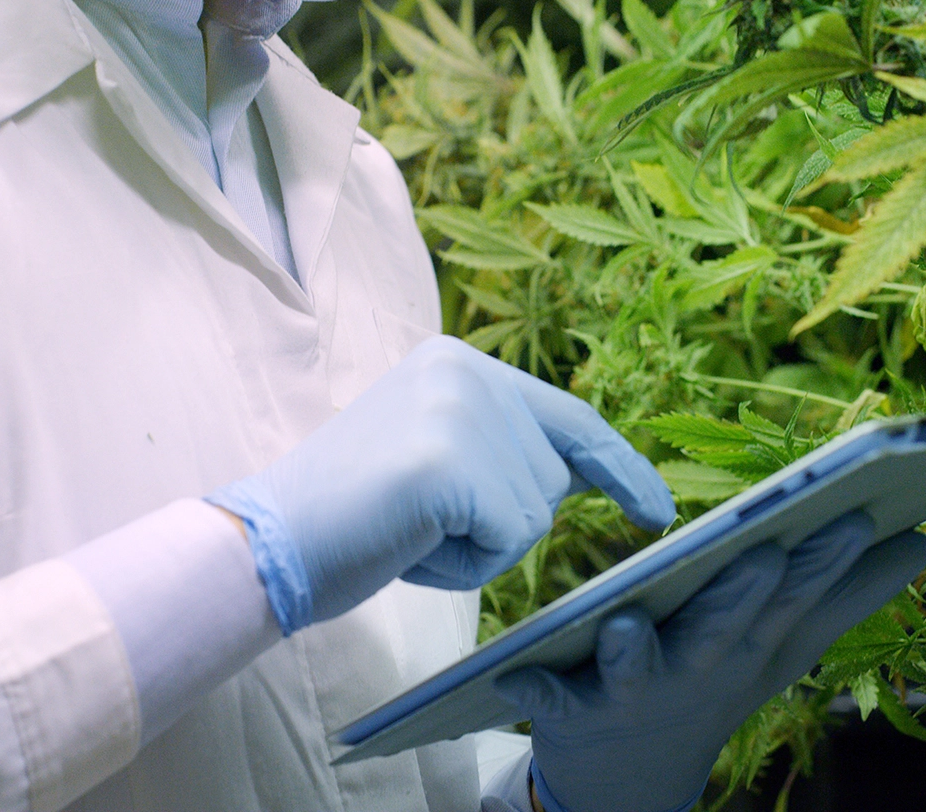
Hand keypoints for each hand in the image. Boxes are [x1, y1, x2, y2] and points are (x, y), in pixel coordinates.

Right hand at [208, 336, 675, 632]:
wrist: (268, 539)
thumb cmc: (350, 513)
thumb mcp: (435, 453)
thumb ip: (498, 447)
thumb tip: (576, 476)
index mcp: (459, 361)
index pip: (566, 414)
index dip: (618, 465)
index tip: (657, 508)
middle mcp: (466, 369)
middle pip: (549, 476)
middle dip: (499, 521)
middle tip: (417, 519)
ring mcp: (459, 409)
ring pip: (532, 513)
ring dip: (478, 546)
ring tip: (408, 529)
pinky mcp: (450, 460)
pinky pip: (509, 539)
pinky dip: (464, 564)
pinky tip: (409, 544)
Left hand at [496, 512, 925, 811]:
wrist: (632, 775)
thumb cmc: (715, 680)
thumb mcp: (783, 645)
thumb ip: (847, 594)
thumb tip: (921, 542)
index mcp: (748, 644)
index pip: (792, 596)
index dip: (826, 558)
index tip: (856, 510)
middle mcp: (698, 668)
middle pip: (724, 626)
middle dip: (745, 591)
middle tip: (769, 549)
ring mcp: (635, 691)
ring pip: (638, 666)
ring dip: (635, 649)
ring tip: (627, 623)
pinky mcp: (573, 706)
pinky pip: (550, 697)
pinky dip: (536, 687)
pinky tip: (516, 671)